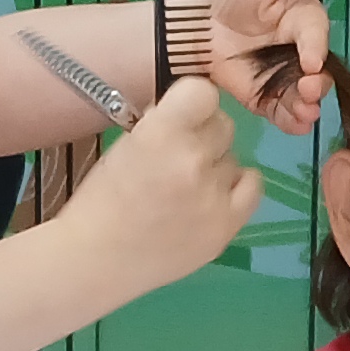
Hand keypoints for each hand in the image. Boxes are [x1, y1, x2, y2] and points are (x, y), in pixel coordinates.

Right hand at [59, 74, 256, 291]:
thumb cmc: (101, 201)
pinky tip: (216, 195)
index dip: (193, 102)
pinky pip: (253, 185)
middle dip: (203, 135)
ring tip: (187, 189)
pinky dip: (238, 186)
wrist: (96, 259)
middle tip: (179, 158)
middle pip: (223, 124)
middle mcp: (192, 159)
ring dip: (215, 166)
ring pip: (234, 157)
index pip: (203, 91)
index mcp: (160, 134)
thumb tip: (189, 110)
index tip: (182, 114)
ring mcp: (213, 194)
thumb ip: (161, 124)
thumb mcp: (125, 146)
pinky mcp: (227, 225)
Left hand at [205, 0, 334, 134]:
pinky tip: (296, 125)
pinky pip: (285, 113)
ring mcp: (287, 79)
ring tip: (305, 112)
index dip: (315, 46)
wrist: (202, 26)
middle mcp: (302, 53)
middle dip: (318, 83)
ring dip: (309, 105)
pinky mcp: (270, 99)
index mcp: (305, 20)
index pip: (315, 33)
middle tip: (310, 90)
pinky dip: (293, 122)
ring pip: (306, 96)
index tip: (311, 59)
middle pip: (318, 72)